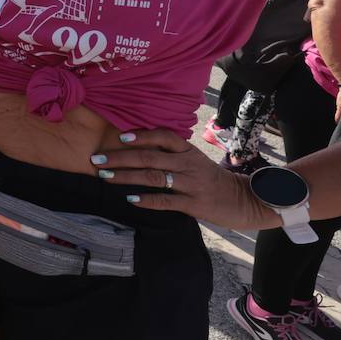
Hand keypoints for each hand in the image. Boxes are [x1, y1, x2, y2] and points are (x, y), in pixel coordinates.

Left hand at [92, 129, 279, 230]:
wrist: (244, 200)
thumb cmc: (211, 179)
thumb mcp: (194, 160)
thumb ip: (171, 154)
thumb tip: (136, 148)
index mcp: (188, 150)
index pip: (163, 136)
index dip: (141, 135)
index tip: (120, 137)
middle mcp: (188, 163)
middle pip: (150, 157)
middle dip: (120, 158)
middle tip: (97, 160)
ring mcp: (191, 183)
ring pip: (153, 177)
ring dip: (126, 177)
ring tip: (105, 177)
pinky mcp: (194, 204)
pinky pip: (166, 200)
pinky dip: (146, 199)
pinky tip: (130, 199)